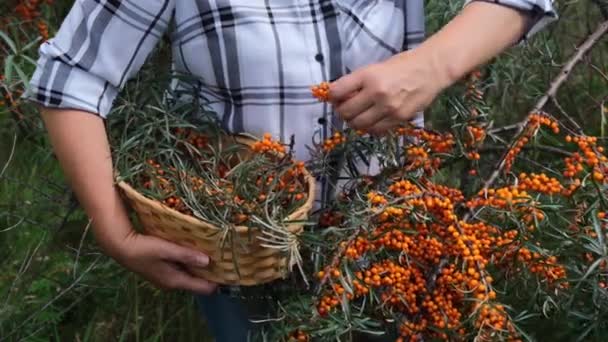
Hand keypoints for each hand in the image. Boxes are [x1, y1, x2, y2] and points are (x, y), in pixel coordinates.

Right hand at [111, 231, 216, 293]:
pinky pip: (183, 268)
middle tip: (225, 257)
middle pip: (199, 281)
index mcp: (176, 281)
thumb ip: (187, 256)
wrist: (121, 246)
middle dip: (211, 271)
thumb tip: (208, 261)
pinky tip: (196, 250)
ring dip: (201, 265)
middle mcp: (173, 282)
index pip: (203, 288)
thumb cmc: (144, 249)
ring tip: (215, 252)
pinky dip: (191, 262)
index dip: (218, 281)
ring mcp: (168, 276)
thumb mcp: (167, 250)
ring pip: (191, 273)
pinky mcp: (164, 269)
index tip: (230, 270)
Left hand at [330, 50, 450, 134]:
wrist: (431, 69)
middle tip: (346, 108)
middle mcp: (376, 92)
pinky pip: (376, 130)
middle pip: (346, 112)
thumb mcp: (376, 67)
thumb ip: (358, 82)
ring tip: (359, 115)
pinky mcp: (398, 119)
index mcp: (368, 75)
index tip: (335, 97)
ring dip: (354, 122)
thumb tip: (338, 96)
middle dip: (342, 111)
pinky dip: (370, 127)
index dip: (332, 96)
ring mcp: (388, 108)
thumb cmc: (402, 65)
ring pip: (359, 124)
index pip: (336, 92)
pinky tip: (372, 120)